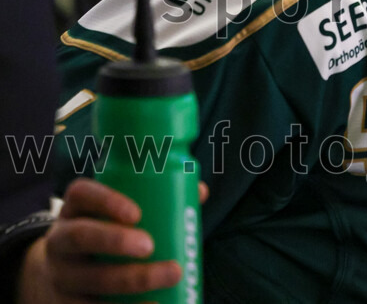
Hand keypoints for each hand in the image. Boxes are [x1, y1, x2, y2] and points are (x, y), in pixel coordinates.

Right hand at [16, 178, 179, 303]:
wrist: (63, 275)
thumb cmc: (107, 234)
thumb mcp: (117, 215)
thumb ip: (157, 200)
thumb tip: (200, 192)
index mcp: (75, 210)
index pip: (81, 194)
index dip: (106, 200)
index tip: (137, 213)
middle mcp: (60, 240)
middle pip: (80, 237)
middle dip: (115, 241)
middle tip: (151, 246)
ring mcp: (60, 275)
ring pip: (89, 278)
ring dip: (132, 279)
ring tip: (172, 275)